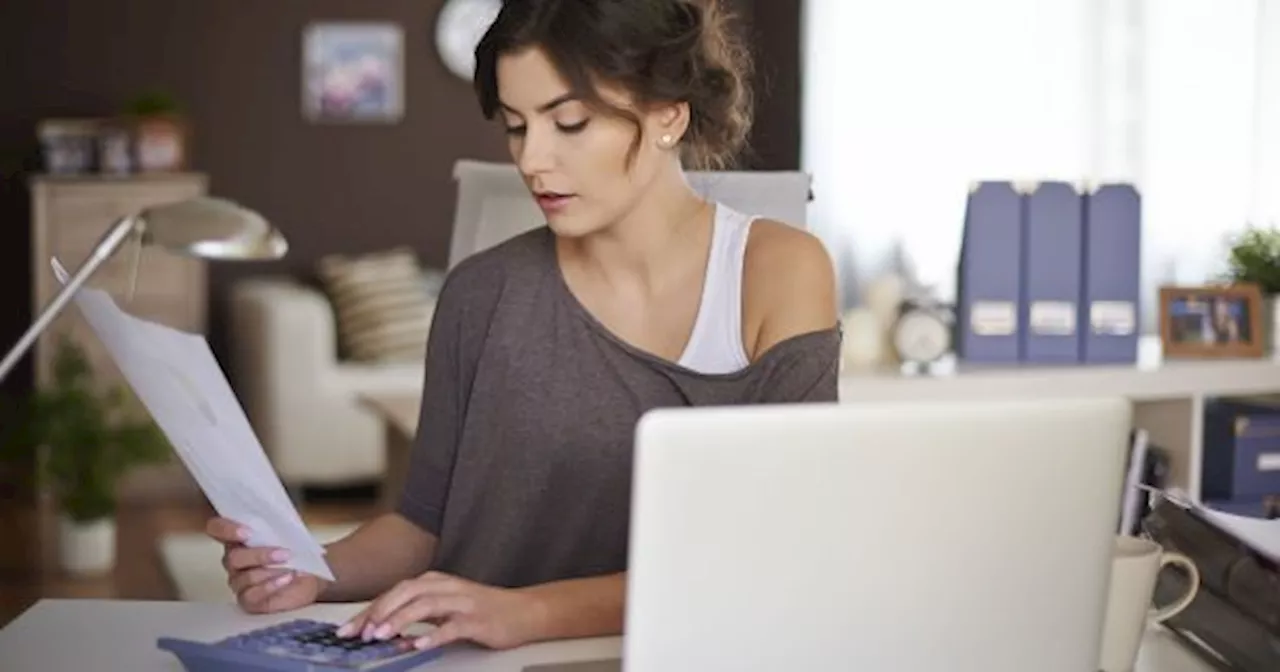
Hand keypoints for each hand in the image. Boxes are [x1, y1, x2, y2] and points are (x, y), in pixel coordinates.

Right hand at [205, 516, 325, 613]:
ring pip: (245, 577)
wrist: (308, 580)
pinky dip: (272, 585)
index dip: (225, 529)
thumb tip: (277, 521)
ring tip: (291, 567)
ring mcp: (238, 581)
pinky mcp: (247, 600)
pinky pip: (252, 594)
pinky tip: (287, 578)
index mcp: (238, 539)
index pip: (216, 528)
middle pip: (233, 558)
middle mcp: (233, 561)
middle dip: (260, 555)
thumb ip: (275, 528)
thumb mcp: (287, 535)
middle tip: (284, 554)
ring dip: (272, 571)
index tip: (246, 532)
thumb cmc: (294, 555)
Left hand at [336, 571, 544, 650]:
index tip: (348, 629)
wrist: (524, 611)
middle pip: (405, 592)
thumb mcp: (445, 607)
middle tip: (359, 633)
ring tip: (380, 636)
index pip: (395, 592)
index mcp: (435, 582)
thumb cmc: (483, 610)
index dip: (369, 610)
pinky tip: (418, 645)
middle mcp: (446, 586)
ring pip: (424, 605)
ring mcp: (462, 601)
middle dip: (378, 611)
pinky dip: (432, 635)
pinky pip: (451, 626)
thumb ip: (417, 614)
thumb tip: (384, 629)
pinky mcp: (477, 619)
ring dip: (399, 620)